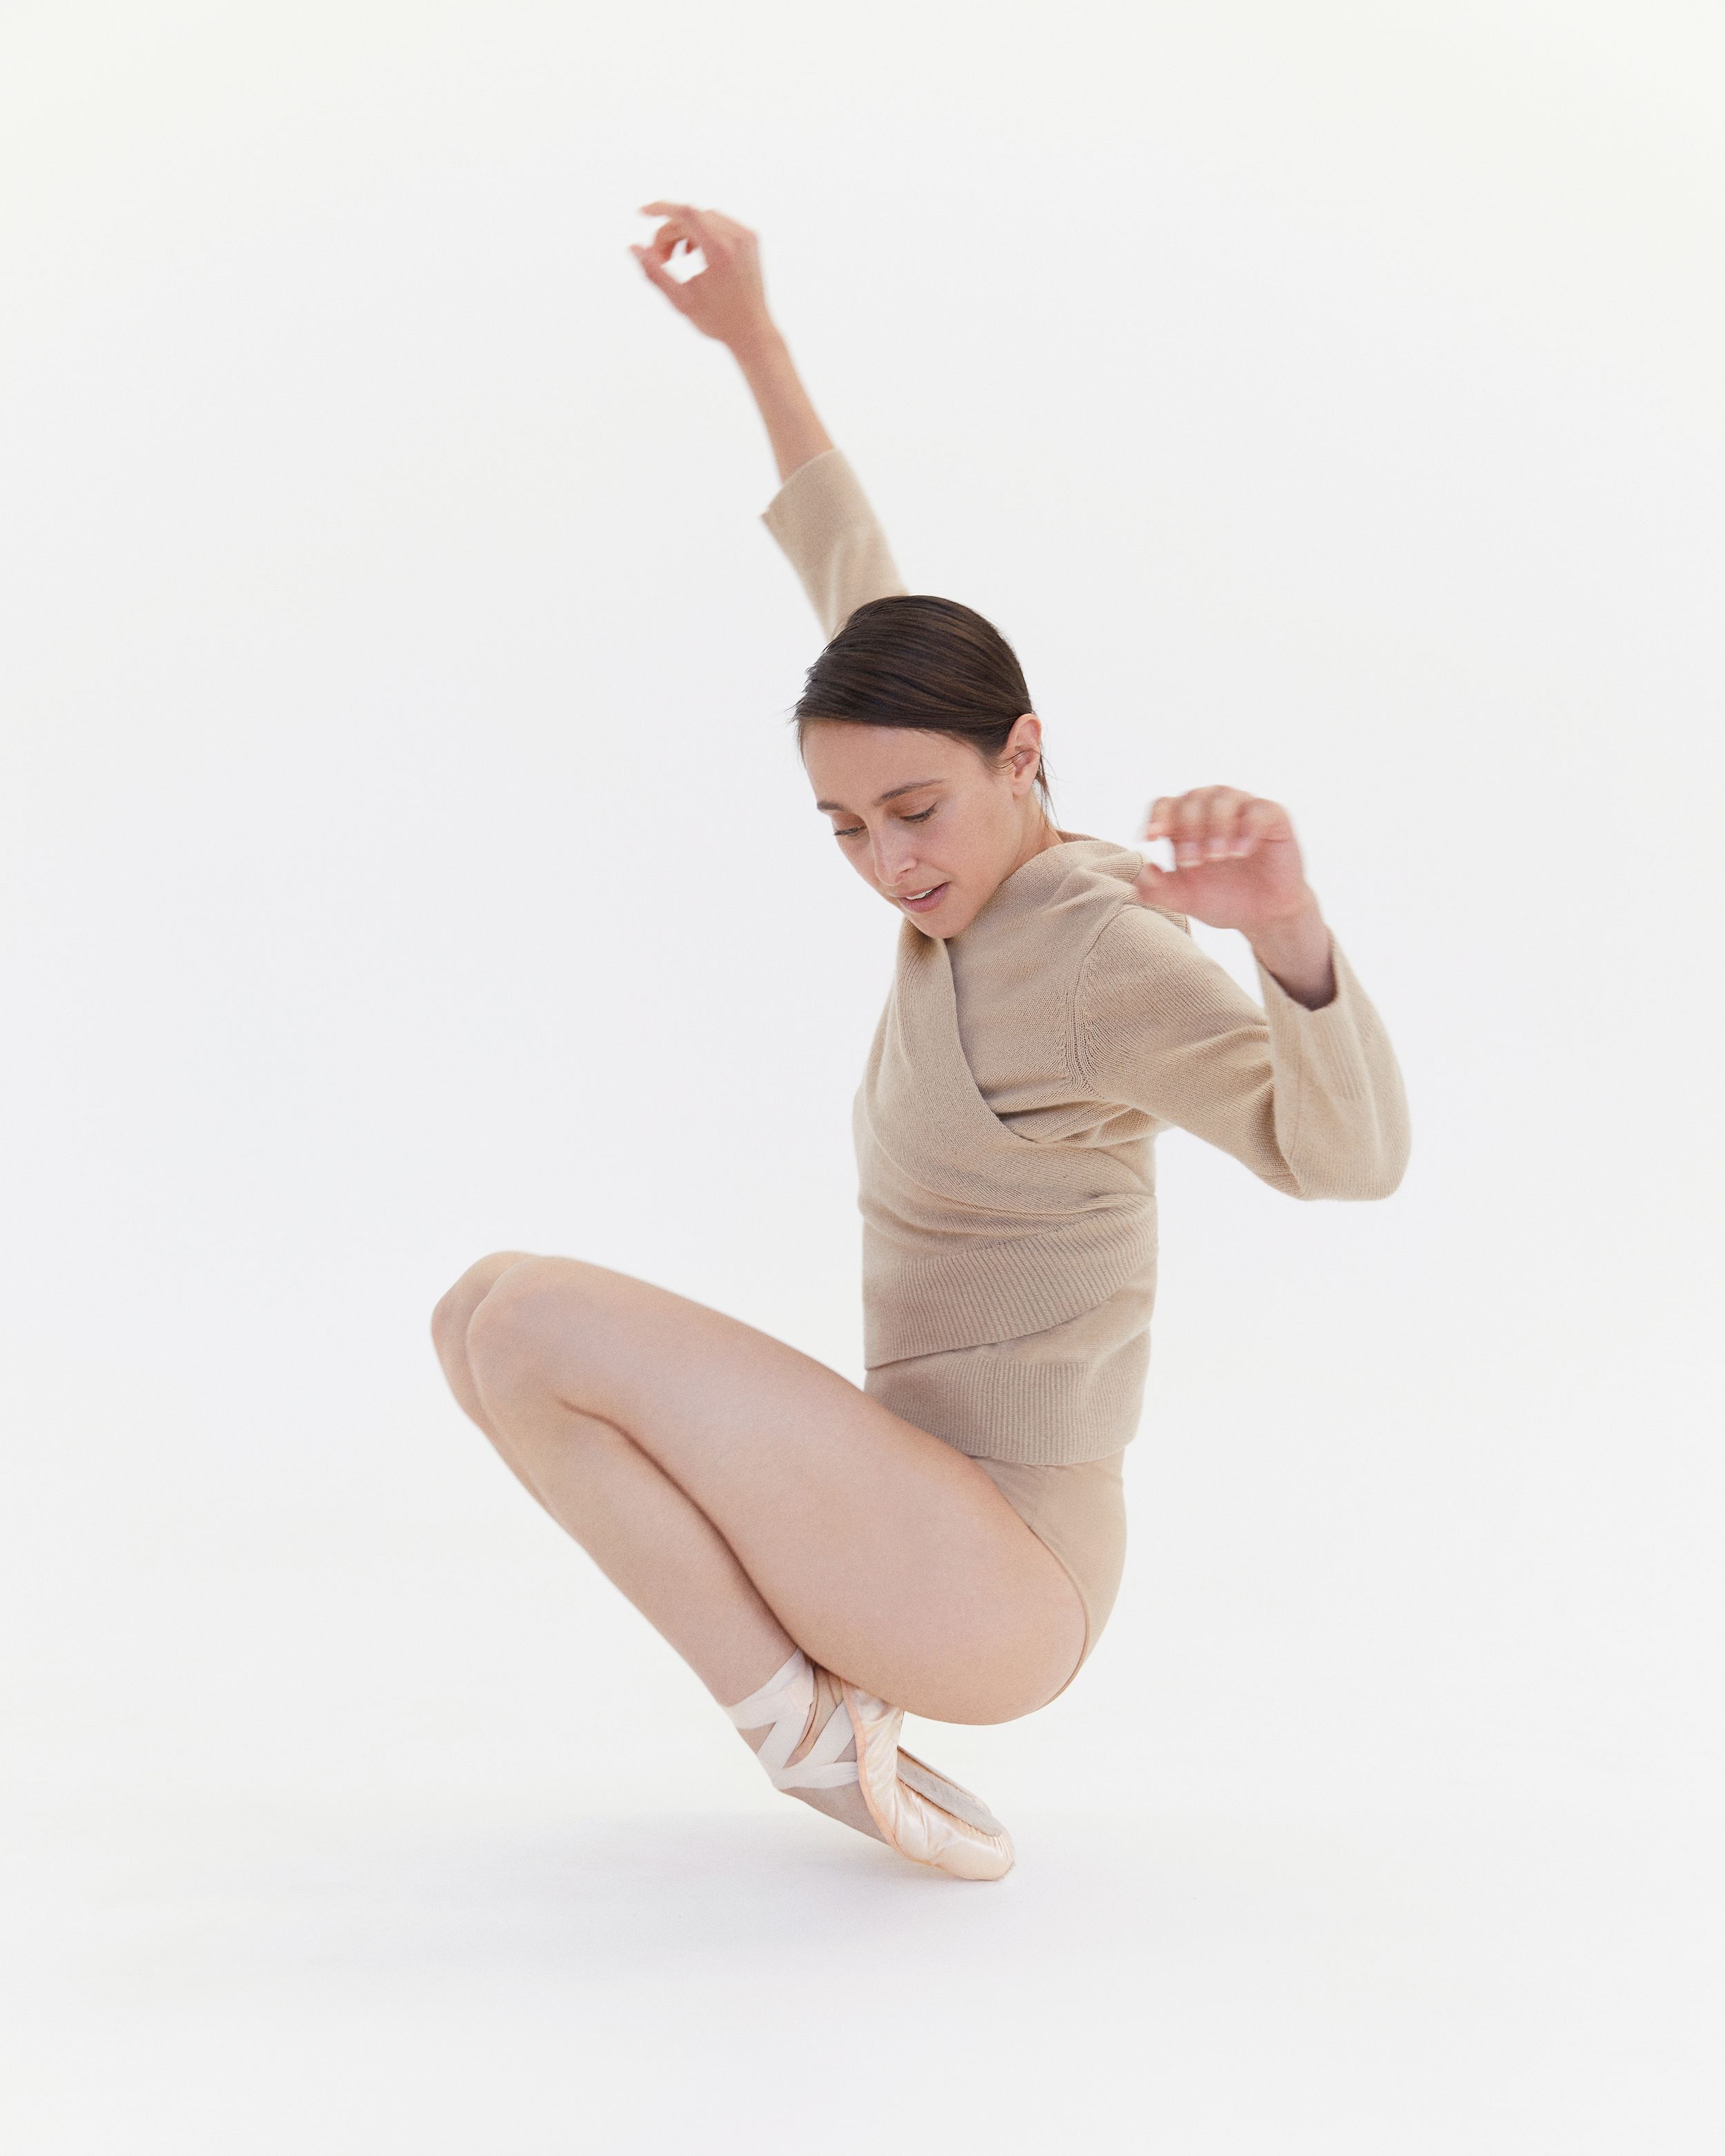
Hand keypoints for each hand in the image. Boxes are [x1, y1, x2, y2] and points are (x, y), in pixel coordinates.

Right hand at [630, 201, 773, 351]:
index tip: (641, 213)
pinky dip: (701, 231)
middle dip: (669, 232)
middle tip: (659, 258)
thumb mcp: (680, 300)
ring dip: (683, 231)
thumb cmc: (716, 320)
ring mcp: (747, 235)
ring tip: (675, 258)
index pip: (686, 213)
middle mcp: (736, 238)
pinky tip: (692, 251)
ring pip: (704, 217)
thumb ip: (654, 273)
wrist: (752, 331)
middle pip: (691, 217)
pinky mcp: (751, 237)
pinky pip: (719, 222)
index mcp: (720, 251)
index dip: (660, 208)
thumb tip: (632, 247)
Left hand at [1133, 785, 1314, 936]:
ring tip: (1218, 856)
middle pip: (1191, 798)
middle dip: (1188, 830)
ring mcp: (1243, 809)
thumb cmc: (1222, 899)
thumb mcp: (1184, 900)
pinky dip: (1246, 828)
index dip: (1157, 817)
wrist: (1263, 916)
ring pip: (1222, 796)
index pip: (1165, 804)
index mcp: (1186, 824)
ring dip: (1215, 825)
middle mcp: (1213, 809)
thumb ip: (1158, 890)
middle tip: (1192, 863)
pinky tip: (1240, 852)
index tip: (1152, 839)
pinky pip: (1258, 809)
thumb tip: (1143, 871)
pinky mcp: (1273, 816)